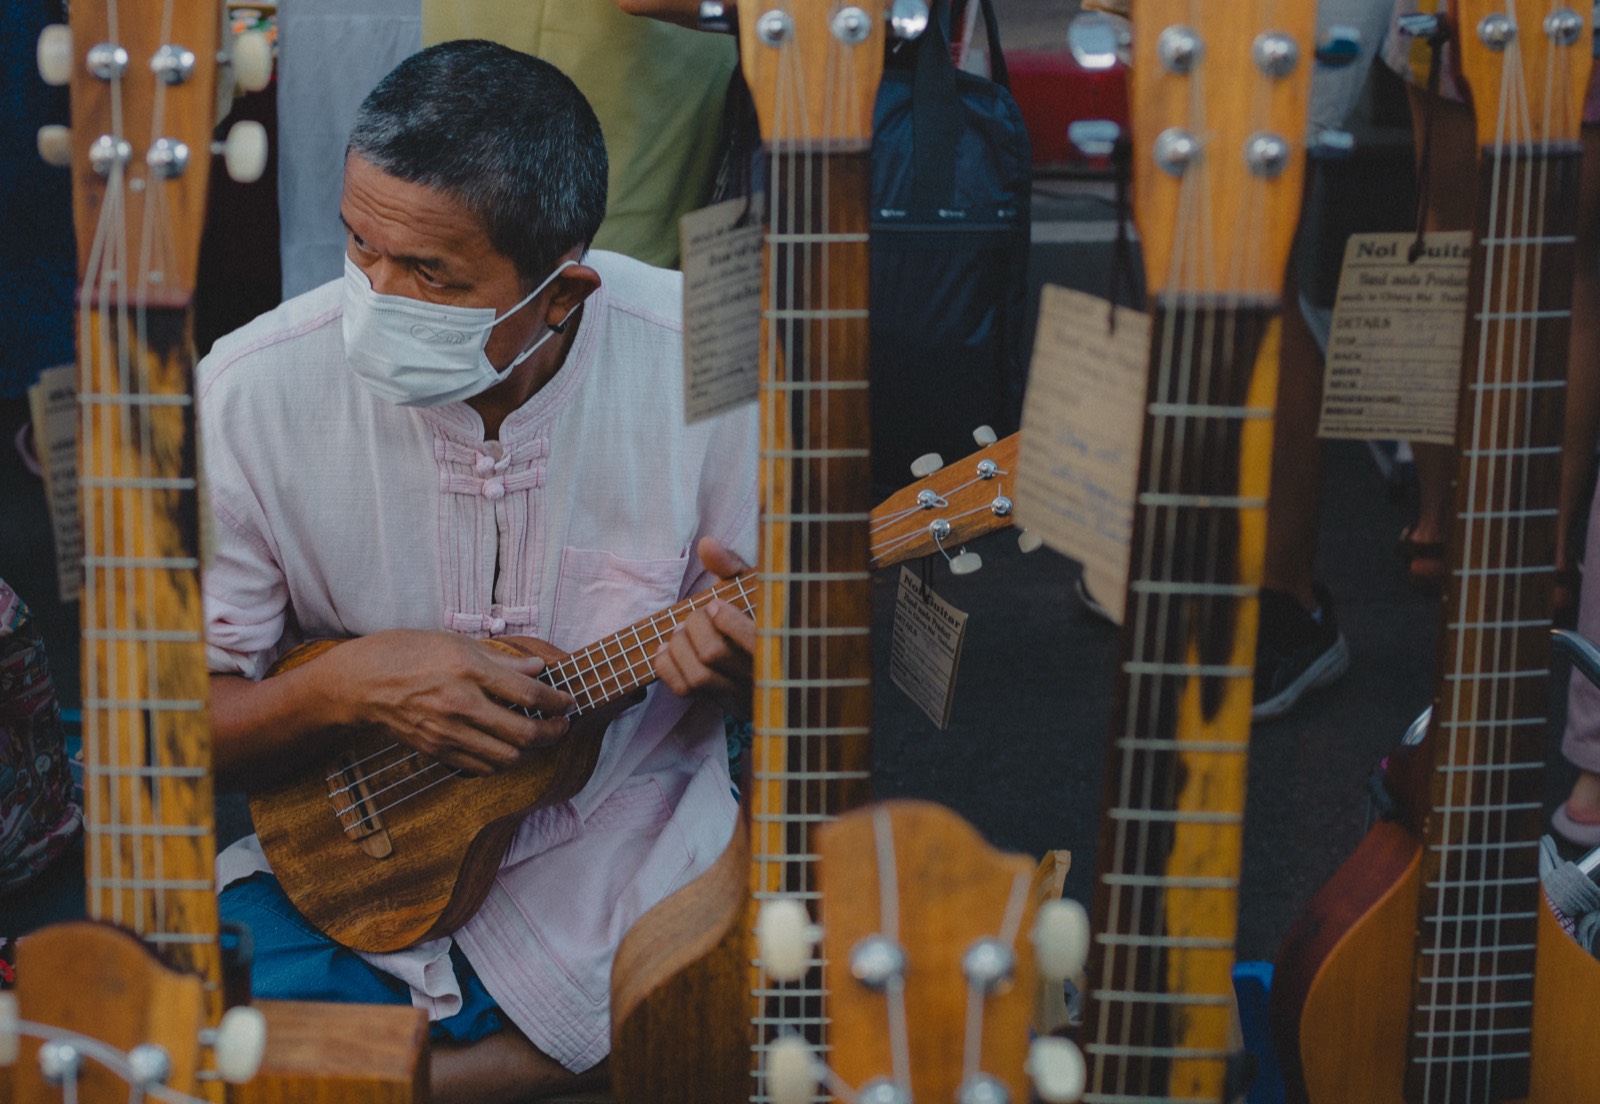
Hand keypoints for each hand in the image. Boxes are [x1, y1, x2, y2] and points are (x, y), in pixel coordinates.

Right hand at [321, 629, 575, 775]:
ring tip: (537, 738)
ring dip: (530, 752)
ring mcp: (447, 732)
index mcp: (468, 670)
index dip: (558, 702)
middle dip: (553, 734)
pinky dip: (501, 762)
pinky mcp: (436, 751)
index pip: (530, 696)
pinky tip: (506, 748)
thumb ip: (501, 659)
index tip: (568, 702)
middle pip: (524, 735)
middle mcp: (460, 704)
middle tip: (561, 726)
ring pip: (506, 758)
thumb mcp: (455, 642)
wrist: (359, 683)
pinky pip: (481, 767)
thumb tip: (538, 669)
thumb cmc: (406, 652)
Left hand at [652, 537, 754, 718]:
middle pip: (713, 654)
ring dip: (678, 647)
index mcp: (776, 645)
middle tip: (695, 615)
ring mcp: (738, 693)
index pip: (750, 641)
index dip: (724, 619)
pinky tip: (669, 648)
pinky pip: (683, 691)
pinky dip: (667, 666)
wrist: (770, 660)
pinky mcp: (718, 703)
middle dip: (694, 626)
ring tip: (680, 630)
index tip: (714, 605)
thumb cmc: (758, 613)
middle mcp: (759, 675)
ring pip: (696, 677)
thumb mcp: (754, 586)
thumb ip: (732, 566)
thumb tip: (707, 545)